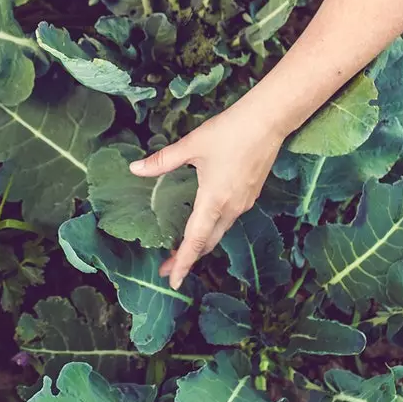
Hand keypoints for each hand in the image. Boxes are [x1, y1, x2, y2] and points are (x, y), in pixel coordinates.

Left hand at [130, 101, 287, 289]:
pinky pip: (229, 219)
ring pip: (219, 232)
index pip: (195, 241)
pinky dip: (213, 229)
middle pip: (207, 242)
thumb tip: (134, 169)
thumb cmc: (229, 131)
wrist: (268, 121)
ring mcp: (243, 203)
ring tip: (181, 249)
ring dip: (201, 243)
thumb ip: (162, 161)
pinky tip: (203, 222)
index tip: (172, 280)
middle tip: (167, 269)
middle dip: (187, 258)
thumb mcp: (191, 146)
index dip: (183, 263)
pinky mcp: (250, 194)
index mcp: (213, 200)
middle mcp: (231, 208)